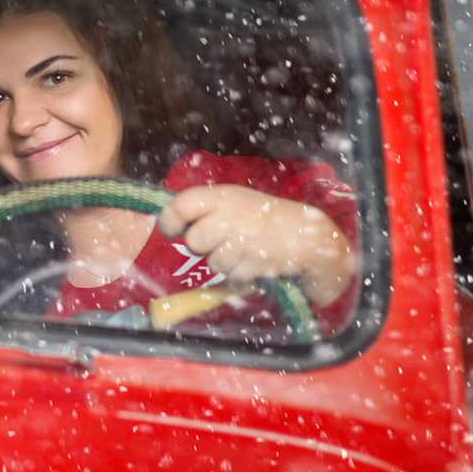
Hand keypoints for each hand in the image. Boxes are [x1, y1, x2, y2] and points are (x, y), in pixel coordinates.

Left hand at [156, 185, 353, 306]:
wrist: (306, 234)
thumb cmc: (261, 217)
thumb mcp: (233, 201)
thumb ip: (203, 209)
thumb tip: (166, 225)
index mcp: (222, 195)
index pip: (181, 205)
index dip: (170, 221)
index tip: (172, 230)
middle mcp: (231, 215)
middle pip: (194, 242)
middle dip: (203, 247)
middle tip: (222, 240)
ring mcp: (245, 239)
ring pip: (213, 262)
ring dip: (225, 261)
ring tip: (245, 248)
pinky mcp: (257, 262)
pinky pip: (233, 276)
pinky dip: (242, 272)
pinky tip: (256, 259)